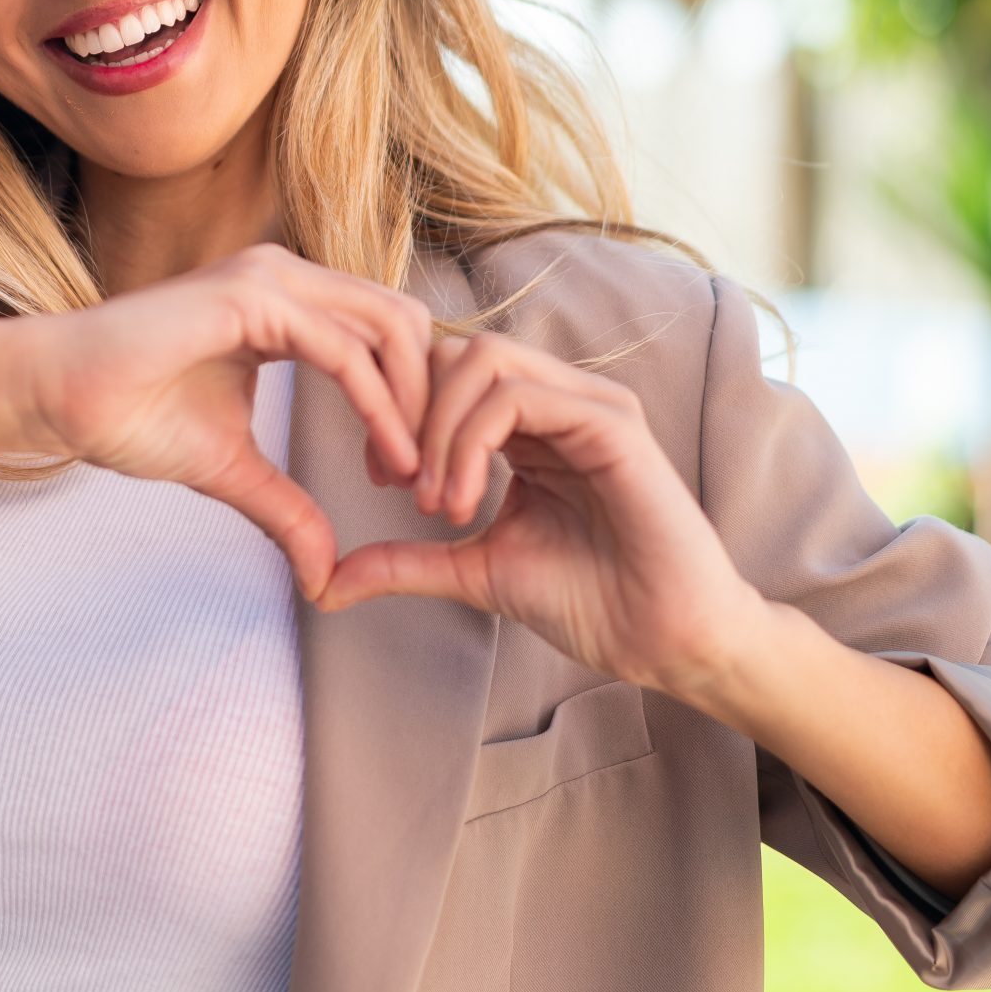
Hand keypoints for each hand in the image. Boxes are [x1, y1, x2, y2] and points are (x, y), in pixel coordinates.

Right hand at [6, 243, 436, 602]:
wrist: (56, 395)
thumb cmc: (127, 414)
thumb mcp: (230, 468)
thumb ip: (286, 507)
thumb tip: (324, 574)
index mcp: (285, 302)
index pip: (383, 333)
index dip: (411, 400)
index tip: (409, 475)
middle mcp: (284, 276)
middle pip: (403, 322)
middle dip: (429, 400)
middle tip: (428, 478)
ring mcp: (269, 278)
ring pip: (387, 327)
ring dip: (413, 406)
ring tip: (413, 475)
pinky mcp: (250, 296)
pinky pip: (342, 349)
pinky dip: (377, 406)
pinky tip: (386, 458)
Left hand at [314, 331, 773, 696]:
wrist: (663, 641)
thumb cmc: (588, 601)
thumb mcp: (475, 570)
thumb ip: (407, 561)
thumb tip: (327, 580)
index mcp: (529, 423)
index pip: (446, 370)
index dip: (397, 412)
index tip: (378, 479)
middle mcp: (559, 400)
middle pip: (455, 350)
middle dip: (409, 411)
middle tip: (398, 484)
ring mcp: (590, 405)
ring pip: (483, 359)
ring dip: (439, 429)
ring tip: (435, 502)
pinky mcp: (613, 424)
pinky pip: (521, 396)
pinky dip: (472, 441)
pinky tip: (463, 500)